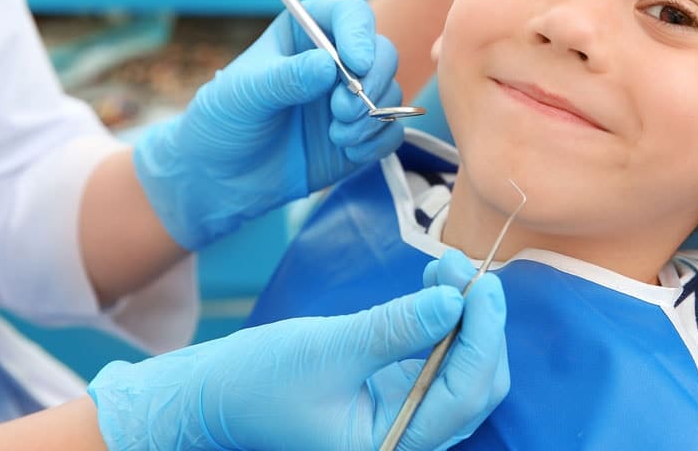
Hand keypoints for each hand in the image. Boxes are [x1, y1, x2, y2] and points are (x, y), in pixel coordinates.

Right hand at [88, 251, 509, 450]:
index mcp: (390, 447)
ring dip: (463, 318)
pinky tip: (435, 285)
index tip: (483, 286)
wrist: (214, 398)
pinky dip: (442, 323)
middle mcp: (404, 440)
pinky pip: (436, 361)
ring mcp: (401, 419)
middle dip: (479, 326)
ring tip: (448, 266)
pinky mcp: (391, 397)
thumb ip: (395, 328)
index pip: (464, 395)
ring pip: (461, 372)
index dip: (483, 337)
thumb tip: (454, 300)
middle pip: (475, 387)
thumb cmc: (259, 382)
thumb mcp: (329, 349)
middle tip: (470, 271)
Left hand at [134, 0, 403, 249]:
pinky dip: (378, 140)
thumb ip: (285, 78)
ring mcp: (350, 98)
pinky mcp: (361, 134)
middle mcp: (334, 60)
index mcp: (304, 32)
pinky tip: (348, 152)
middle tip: (341, 111)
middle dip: (371, 82)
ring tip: (336, 136)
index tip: (356, 64)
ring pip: (391, 92)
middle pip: (382, 52)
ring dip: (371, 116)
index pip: (349, 14)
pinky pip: (392, 130)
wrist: (222, 179)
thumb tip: (328, 66)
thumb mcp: (244, 94)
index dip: (360, 34)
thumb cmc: (224, 122)